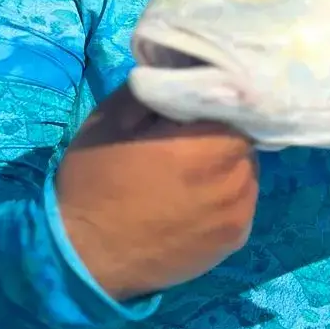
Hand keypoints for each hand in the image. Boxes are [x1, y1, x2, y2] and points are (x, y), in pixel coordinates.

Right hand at [55, 83, 258, 301]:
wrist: (83, 258)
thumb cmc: (94, 184)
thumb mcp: (110, 121)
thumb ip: (154, 89)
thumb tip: (182, 70)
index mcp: (209, 143)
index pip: (238, 105)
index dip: (217, 100)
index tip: (196, 104)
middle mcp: (235, 179)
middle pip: (245, 140)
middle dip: (221, 134)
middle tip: (187, 138)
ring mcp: (240, 214)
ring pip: (246, 172)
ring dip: (225, 166)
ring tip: (190, 173)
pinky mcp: (235, 240)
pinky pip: (241, 204)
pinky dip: (224, 196)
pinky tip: (194, 201)